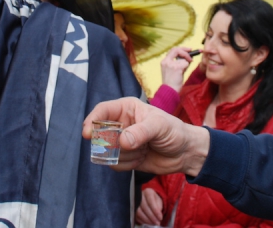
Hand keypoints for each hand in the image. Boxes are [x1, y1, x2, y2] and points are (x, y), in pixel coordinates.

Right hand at [82, 97, 209, 175]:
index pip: (102, 111)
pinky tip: (141, 158)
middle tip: (128, 146)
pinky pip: (115, 164)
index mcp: (126, 108)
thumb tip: (122, 141)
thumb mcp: (159, 126)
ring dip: (125, 155)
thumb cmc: (174, 131)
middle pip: (100, 133)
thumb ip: (140, 132)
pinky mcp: (124, 157)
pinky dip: (128, 164)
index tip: (87, 134)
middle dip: (112, 143)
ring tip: (143, 150)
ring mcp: (121, 141)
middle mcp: (121, 123)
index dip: (92, 121)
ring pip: (108, 151)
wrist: (185, 153)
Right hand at [136, 188, 163, 225]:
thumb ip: (159, 208)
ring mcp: (135, 202)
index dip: (155, 210)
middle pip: (144, 207)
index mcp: (148, 192)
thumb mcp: (159, 202)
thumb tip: (158, 216)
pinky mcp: (133, 209)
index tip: (160, 218)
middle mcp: (140, 196)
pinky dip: (143, 221)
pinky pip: (136, 216)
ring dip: (147, 220)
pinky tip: (148, 223)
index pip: (150, 201)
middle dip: (151, 216)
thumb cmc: (155, 200)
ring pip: (139, 212)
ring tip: (153, 224)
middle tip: (157, 223)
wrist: (150, 200)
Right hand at [160, 46, 192, 91]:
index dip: (181, 48)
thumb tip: (187, 56)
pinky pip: (186, 64)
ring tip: (182, 71)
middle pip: (176, 49)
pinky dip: (186, 67)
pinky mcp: (177, 68)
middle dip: (185, 51)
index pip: (172, 50)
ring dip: (186, 63)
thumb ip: (177, 62)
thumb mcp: (172, 70)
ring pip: (183, 58)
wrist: (169, 90)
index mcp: (164, 61)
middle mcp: (166, 61)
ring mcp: (171, 64)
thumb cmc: (172, 82)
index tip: (188, 50)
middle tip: (191, 51)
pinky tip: (182, 73)